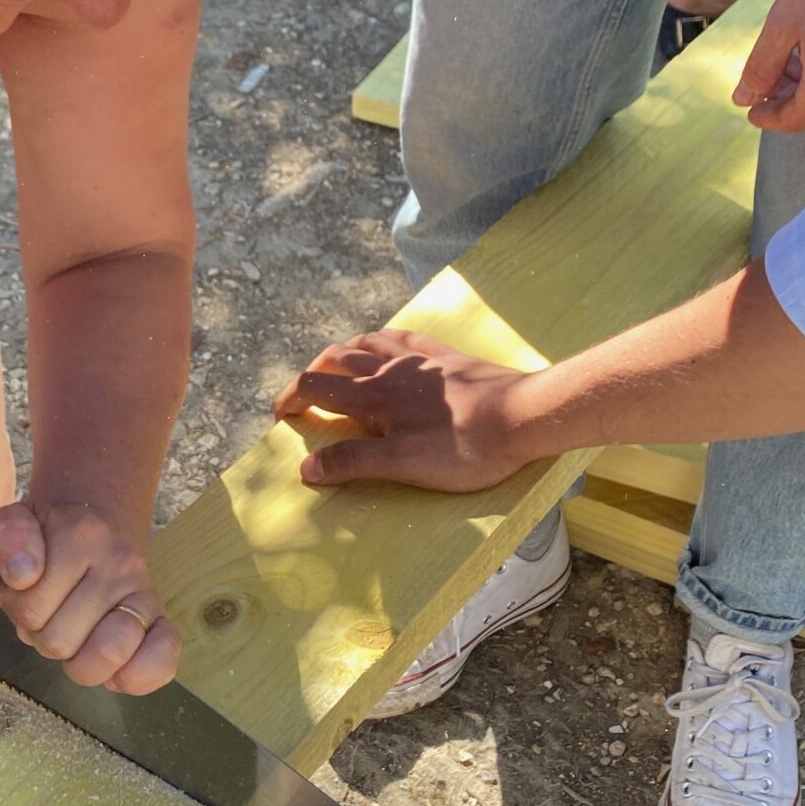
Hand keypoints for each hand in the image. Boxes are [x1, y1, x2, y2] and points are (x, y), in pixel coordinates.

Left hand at [0, 500, 179, 691]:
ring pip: (106, 655)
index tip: (27, 587)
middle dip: (44, 638)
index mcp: (80, 536)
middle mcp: (119, 563)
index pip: (30, 607)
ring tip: (77, 636)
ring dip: (79, 661)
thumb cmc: (49, 537)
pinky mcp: (161, 621)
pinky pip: (161, 659)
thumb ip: (8, 535)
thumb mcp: (15, 522)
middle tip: (52, 613)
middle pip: (61, 641)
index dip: (17, 608)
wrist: (96, 528)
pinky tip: (115, 671)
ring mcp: (144, 593)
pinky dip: (136, 677)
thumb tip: (23, 574)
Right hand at [276, 330, 539, 493]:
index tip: (282, 417)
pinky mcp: (448, 358)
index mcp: (373, 397)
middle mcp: (389, 370)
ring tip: (337, 364)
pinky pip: (406, 338)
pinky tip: (390, 346)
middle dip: (312, 374)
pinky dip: (386, 340)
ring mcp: (420, 360)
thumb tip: (306, 467)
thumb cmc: (463, 448)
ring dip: (344, 351)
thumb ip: (352, 463)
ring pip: (368, 343)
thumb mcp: (402, 464)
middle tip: (304, 394)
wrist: (522, 416)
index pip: (316, 388)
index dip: (291, 399)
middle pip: (335, 359)